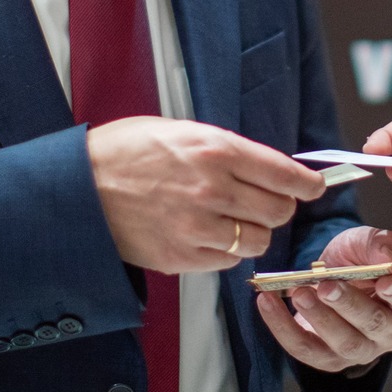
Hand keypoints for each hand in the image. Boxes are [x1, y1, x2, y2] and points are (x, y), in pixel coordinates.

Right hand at [88, 118, 324, 273]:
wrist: (77, 188)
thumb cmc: (125, 151)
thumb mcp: (180, 131)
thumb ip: (226, 149)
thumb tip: (268, 166)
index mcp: (214, 149)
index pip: (284, 173)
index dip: (306, 183)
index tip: (313, 186)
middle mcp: (212, 189)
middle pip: (278, 211)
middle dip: (279, 206)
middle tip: (267, 201)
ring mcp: (197, 227)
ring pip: (258, 241)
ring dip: (254, 231)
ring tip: (233, 219)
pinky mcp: (182, 257)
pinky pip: (228, 261)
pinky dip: (227, 250)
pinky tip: (208, 234)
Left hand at [254, 226, 391, 373]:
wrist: (329, 276)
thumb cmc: (357, 261)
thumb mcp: (366, 242)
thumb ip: (379, 242)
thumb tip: (386, 255)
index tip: (385, 281)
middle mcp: (390, 332)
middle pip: (374, 324)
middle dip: (349, 305)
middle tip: (326, 286)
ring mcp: (360, 350)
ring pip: (343, 343)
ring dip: (320, 318)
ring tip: (300, 293)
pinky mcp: (328, 359)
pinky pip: (306, 349)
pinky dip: (283, 328)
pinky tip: (267, 303)